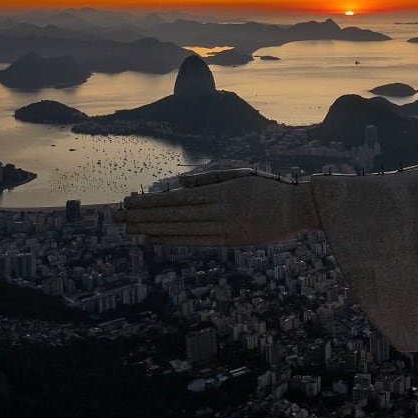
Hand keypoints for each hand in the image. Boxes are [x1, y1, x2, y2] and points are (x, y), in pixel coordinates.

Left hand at [119, 168, 316, 246]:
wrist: (301, 207)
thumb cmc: (271, 188)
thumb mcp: (241, 175)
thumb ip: (210, 180)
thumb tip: (179, 187)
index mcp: (221, 192)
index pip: (177, 198)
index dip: (150, 201)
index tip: (129, 201)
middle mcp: (220, 210)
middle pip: (173, 215)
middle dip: (142, 216)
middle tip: (117, 217)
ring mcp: (225, 228)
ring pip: (181, 229)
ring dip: (152, 229)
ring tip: (129, 229)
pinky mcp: (232, 240)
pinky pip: (196, 241)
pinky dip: (173, 240)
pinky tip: (155, 239)